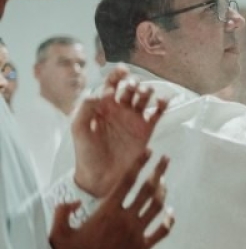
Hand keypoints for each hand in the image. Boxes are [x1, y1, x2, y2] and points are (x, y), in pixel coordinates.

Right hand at [51, 150, 172, 248]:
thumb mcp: (58, 233)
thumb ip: (62, 212)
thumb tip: (74, 200)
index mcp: (106, 211)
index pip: (127, 181)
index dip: (139, 164)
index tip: (149, 152)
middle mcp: (125, 219)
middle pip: (147, 189)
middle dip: (158, 171)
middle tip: (166, 160)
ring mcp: (136, 233)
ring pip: (157, 207)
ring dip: (163, 193)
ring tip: (165, 183)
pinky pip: (161, 231)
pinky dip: (169, 221)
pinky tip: (171, 213)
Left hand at [73, 66, 169, 197]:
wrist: (101, 178)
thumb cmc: (86, 154)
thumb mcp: (79, 131)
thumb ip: (85, 110)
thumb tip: (96, 92)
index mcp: (102, 107)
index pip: (110, 84)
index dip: (117, 75)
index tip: (123, 70)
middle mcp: (120, 109)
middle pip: (129, 88)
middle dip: (132, 83)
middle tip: (131, 88)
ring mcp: (134, 119)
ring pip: (144, 97)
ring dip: (146, 91)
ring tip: (144, 94)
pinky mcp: (146, 129)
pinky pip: (157, 112)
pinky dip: (162, 104)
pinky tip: (163, 100)